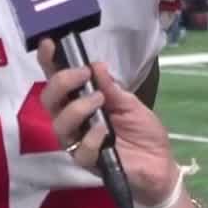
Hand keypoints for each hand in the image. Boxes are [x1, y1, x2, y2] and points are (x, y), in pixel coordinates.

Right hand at [37, 39, 178, 205]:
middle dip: (62, 82)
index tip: (48, 43)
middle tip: (84, 74)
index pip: (58, 80)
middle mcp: (72, 120)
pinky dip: (91, 137)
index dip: (49, 62)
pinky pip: (80, 150)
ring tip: (100, 100)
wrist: (159, 164)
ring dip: (77, 107)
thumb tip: (96, 65)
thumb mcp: (130, 103)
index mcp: (80, 101)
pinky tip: (104, 131)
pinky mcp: (87, 163)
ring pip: (59, 124)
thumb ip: (112, 88)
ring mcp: (77, 142)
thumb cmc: (142, 130)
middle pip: (49, 100)